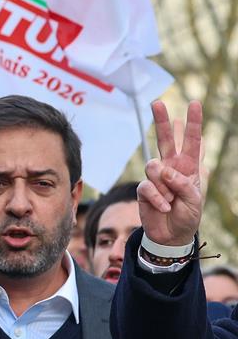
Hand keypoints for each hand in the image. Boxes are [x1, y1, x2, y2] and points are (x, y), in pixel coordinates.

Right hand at [137, 101, 202, 245]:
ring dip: (165, 186)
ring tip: (171, 200)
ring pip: (154, 167)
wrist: (171, 235)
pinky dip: (157, 199)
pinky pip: (147, 187)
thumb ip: (183, 183)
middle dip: (162, 120)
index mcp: (189, 167)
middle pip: (164, 140)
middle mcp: (171, 167)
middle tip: (157, 102)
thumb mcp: (195, 200)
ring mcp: (156, 178)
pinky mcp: (143, 189)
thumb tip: (164, 171)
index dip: (193, 123)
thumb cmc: (188, 216)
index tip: (194, 103)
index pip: (191, 141)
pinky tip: (164, 207)